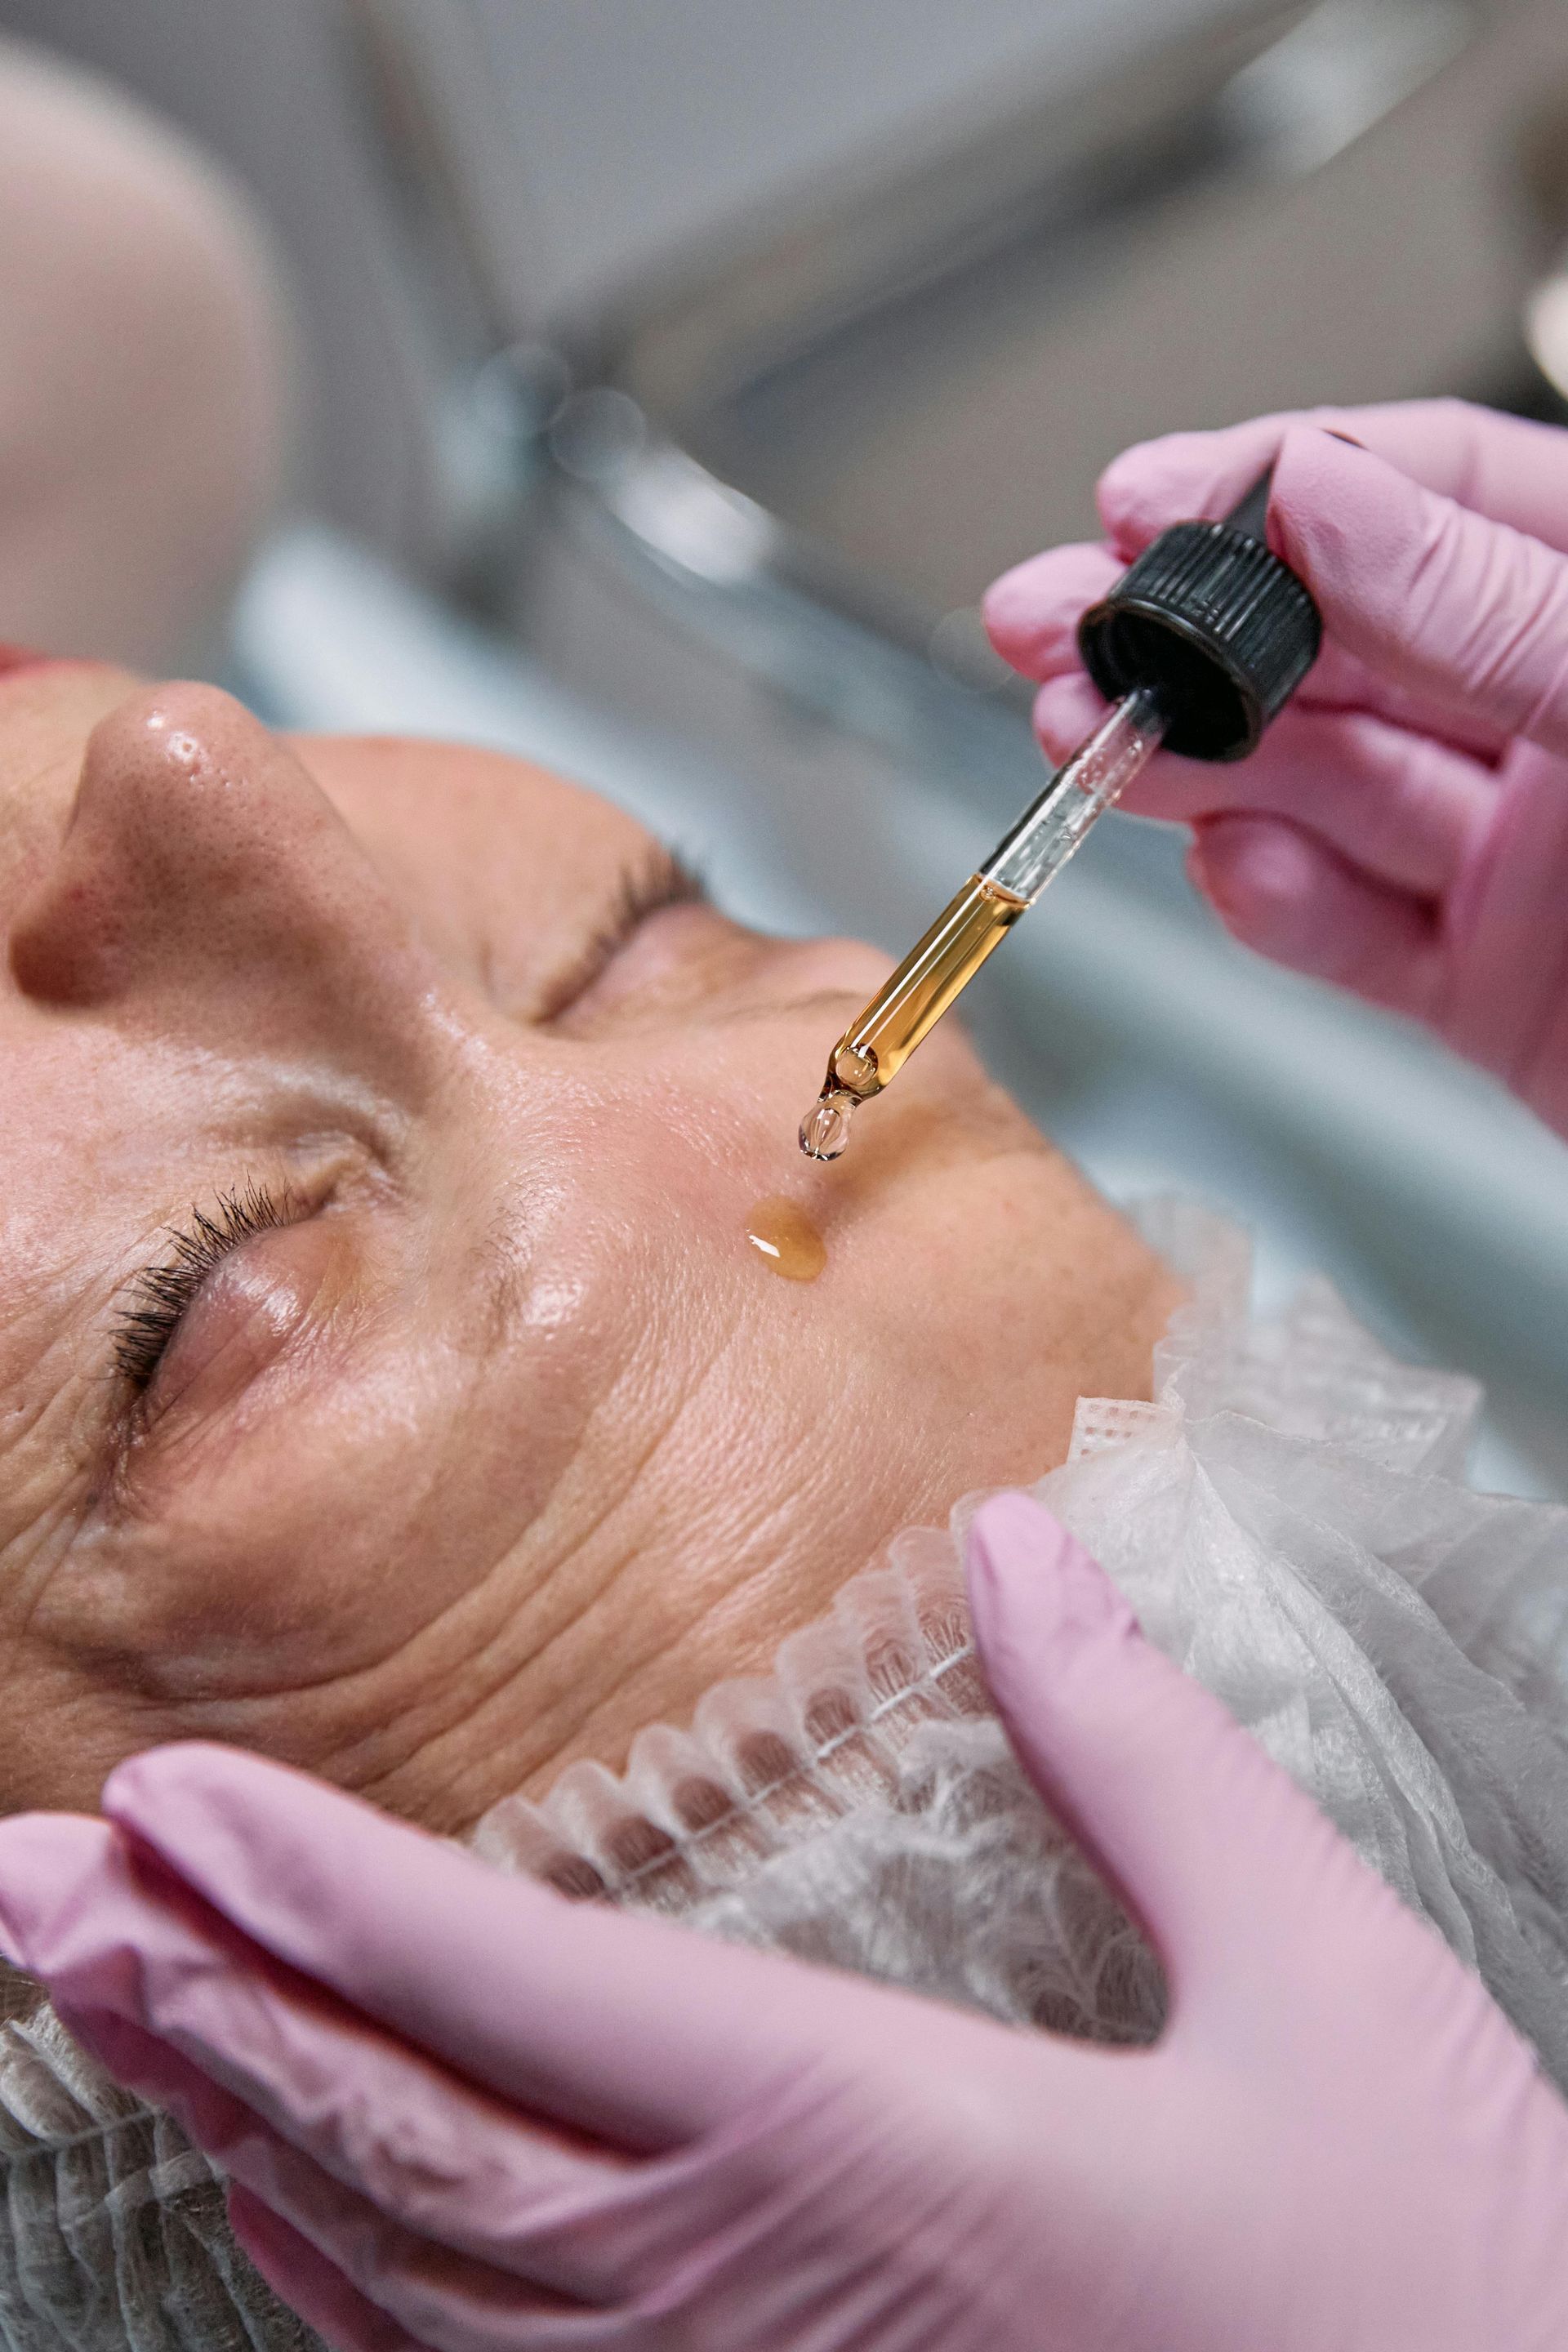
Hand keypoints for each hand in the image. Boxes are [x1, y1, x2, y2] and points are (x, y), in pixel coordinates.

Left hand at [0, 1493, 1564, 2350]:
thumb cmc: (1415, 2287)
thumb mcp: (1316, 1989)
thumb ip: (1142, 1758)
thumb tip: (1018, 1546)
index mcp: (865, 2143)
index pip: (516, 1992)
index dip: (315, 1896)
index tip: (156, 1809)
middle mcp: (751, 2290)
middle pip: (401, 2133)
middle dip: (193, 1998)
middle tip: (28, 1893)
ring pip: (413, 2273)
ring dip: (238, 2122)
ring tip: (101, 2003)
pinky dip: (351, 2285)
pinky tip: (285, 2214)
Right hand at [985, 400, 1567, 1138]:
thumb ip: (1493, 611)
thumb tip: (1331, 510)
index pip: (1439, 495)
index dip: (1279, 487)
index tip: (1152, 499)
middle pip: (1348, 648)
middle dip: (1189, 636)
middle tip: (1056, 624)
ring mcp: (1529, 863)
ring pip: (1328, 792)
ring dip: (1197, 769)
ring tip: (1092, 745)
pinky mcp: (1492, 993)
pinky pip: (1359, 939)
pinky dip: (1280, 911)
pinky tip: (1229, 871)